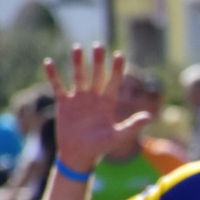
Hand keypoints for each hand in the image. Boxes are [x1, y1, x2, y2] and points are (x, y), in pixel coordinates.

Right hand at [42, 44, 150, 171]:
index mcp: (108, 104)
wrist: (79, 155)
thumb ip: (132, 126)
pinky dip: (54, 75)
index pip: (114, 82)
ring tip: (77, 47)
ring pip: (79, 77)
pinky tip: (48, 62)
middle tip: (99, 45)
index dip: (117, 69)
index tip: (120, 54)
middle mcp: (94, 98)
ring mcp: (79, 99)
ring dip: (77, 63)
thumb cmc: (100, 147)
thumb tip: (150, 117)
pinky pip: (58, 86)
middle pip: (96, 75)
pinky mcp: (64, 103)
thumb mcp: (117, 137)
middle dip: (98, 61)